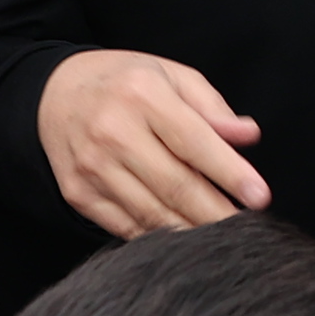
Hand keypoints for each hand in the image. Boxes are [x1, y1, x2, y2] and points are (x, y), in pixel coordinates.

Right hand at [35, 49, 266, 236]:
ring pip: (153, 214)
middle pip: (176, 186)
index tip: (260, 197)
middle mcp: (113, 132)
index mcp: (142, 94)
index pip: (194, 142)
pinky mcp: (79, 194)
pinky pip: (127, 227)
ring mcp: (92, 167)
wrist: (54, 95)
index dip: (230, 173)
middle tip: (248, 230)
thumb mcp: (170, 76)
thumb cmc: (124, 83)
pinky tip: (184, 236)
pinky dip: (159, 237)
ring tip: (221, 239)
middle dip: (218, 214)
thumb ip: (211, 106)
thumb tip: (247, 135)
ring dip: (193, 231)